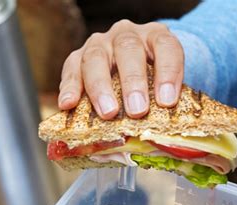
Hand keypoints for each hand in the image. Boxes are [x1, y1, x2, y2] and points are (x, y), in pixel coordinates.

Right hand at [58, 20, 183, 117]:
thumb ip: (166, 102)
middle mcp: (127, 35)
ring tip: (108, 113)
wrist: (132, 68)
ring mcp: (101, 44)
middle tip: (138, 110)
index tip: (167, 101)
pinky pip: (71, 68)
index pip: (165, 47)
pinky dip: (69, 87)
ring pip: (96, 58)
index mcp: (156, 37)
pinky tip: (68, 105)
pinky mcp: (78, 57)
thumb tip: (166, 135)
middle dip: (133, 81)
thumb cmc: (153, 81)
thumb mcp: (166, 85)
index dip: (168, 72)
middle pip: (128, 49)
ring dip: (101, 87)